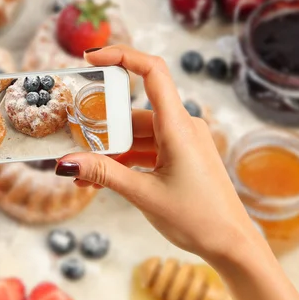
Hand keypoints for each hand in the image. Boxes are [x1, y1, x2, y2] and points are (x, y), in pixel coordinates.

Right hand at [56, 45, 258, 262]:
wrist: (232, 244)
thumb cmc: (198, 219)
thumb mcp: (144, 195)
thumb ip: (104, 174)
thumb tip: (66, 162)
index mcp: (179, 126)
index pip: (153, 72)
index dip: (121, 56)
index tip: (91, 58)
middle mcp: (183, 126)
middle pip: (134, 112)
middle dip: (102, 128)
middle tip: (72, 140)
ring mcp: (183, 141)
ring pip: (138, 134)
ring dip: (111, 152)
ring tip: (83, 175)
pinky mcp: (181, 155)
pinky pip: (147, 148)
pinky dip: (126, 160)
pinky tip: (101, 180)